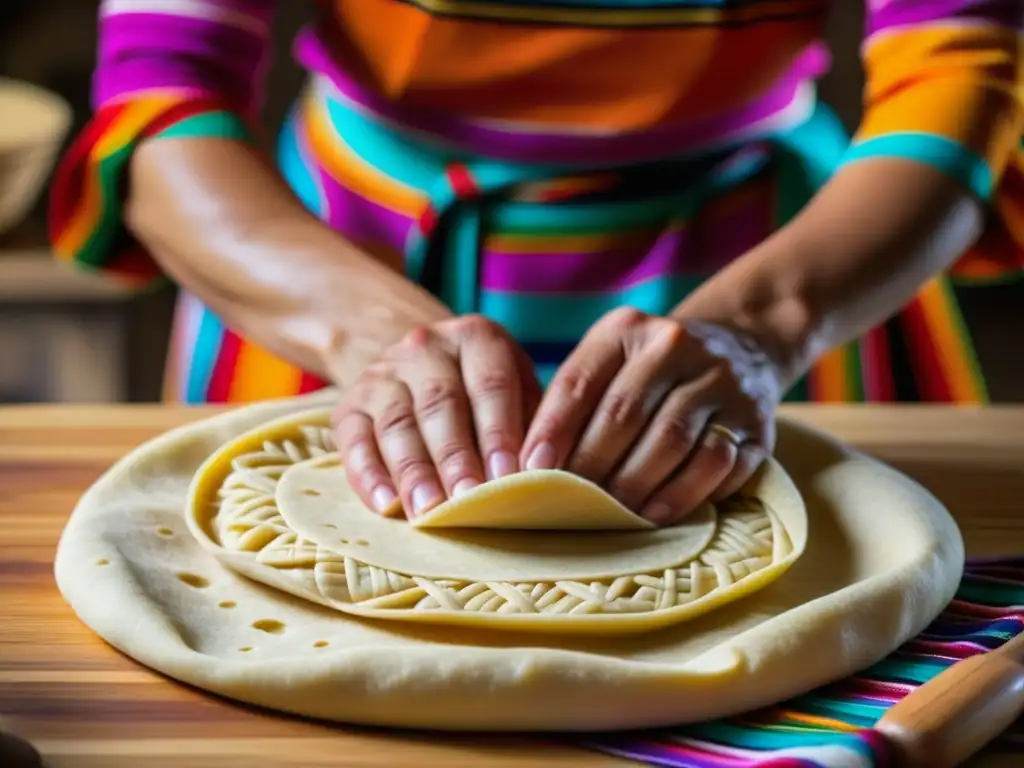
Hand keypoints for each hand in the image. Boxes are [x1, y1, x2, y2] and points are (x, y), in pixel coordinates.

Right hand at [331, 315, 541, 518]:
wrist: (420, 368)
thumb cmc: (485, 395)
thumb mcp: (518, 391)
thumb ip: (533, 427)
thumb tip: (549, 479)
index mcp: (477, 338)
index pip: (490, 384)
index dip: (499, 432)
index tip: (509, 477)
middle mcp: (425, 346)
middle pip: (440, 404)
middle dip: (455, 457)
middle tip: (467, 502)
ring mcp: (383, 374)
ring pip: (397, 423)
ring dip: (413, 471)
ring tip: (427, 512)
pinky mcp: (349, 404)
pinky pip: (354, 439)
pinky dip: (368, 474)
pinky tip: (386, 505)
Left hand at [519, 308, 783, 525]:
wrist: (740, 349)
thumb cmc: (649, 373)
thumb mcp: (608, 365)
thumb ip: (572, 405)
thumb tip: (530, 469)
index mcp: (626, 331)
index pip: (579, 382)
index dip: (553, 430)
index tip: (530, 471)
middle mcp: (674, 346)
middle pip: (624, 413)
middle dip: (591, 466)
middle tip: (568, 506)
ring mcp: (720, 381)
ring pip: (672, 438)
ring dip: (636, 484)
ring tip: (610, 517)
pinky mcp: (755, 420)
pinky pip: (718, 461)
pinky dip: (685, 493)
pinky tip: (657, 515)